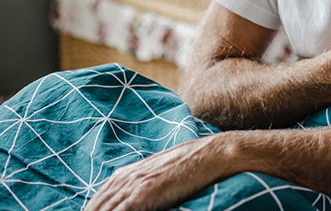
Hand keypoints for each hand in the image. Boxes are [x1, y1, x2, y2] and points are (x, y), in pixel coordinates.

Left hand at [85, 136, 233, 210]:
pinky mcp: (142, 193)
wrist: (210, 154)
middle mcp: (125, 178)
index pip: (97, 201)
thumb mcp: (160, 175)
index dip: (91, 210)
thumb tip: (136, 201)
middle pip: (95, 207)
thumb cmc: (191, 165)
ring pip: (102, 209)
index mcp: (126, 174)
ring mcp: (133, 185)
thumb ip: (144, 187)